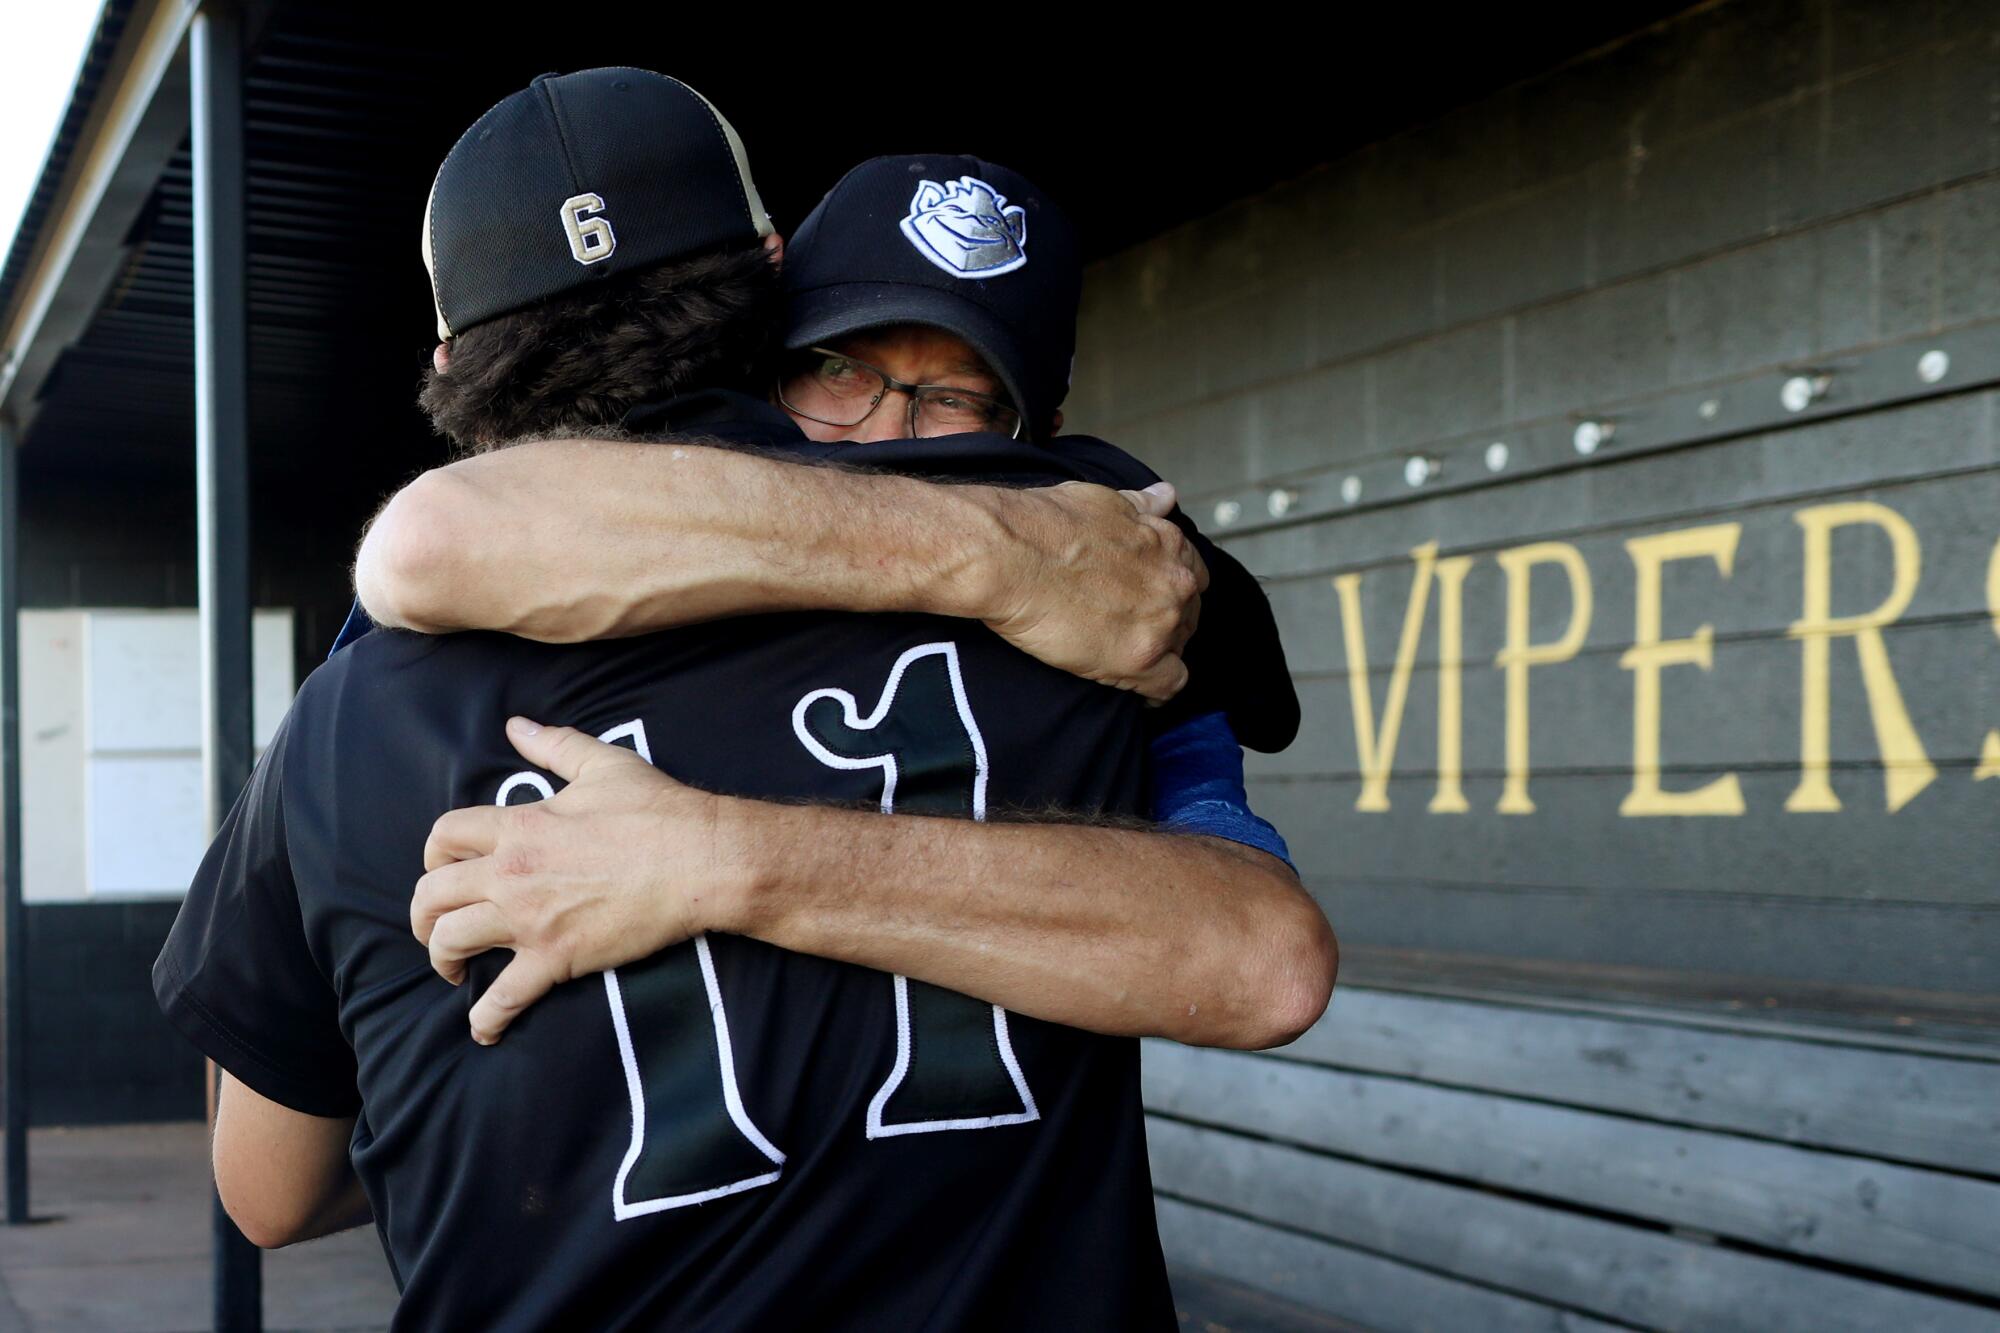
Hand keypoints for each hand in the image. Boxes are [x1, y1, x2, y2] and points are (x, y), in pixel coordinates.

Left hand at [412, 716, 747, 1043]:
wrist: (700, 860)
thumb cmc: (657, 810)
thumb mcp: (603, 765)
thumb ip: (554, 745)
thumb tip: (516, 726)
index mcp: (519, 826)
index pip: (444, 836)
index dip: (435, 854)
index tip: (444, 869)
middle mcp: (511, 873)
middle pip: (431, 894)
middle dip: (422, 915)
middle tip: (435, 927)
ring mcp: (529, 919)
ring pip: (452, 943)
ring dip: (443, 960)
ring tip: (454, 970)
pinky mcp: (557, 958)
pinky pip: (505, 996)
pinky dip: (487, 1018)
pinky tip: (484, 1029)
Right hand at [979, 481, 1208, 701]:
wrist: (1008, 556)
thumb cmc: (1044, 524)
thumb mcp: (1103, 501)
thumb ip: (1142, 504)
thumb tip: (1166, 496)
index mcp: (1168, 544)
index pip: (1193, 577)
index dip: (1169, 592)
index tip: (1147, 601)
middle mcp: (1174, 583)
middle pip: (1188, 615)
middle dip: (1164, 622)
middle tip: (1127, 629)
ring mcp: (1160, 623)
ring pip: (1178, 649)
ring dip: (1156, 654)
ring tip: (1120, 657)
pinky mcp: (1138, 660)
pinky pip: (1169, 686)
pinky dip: (1155, 692)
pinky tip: (1138, 693)